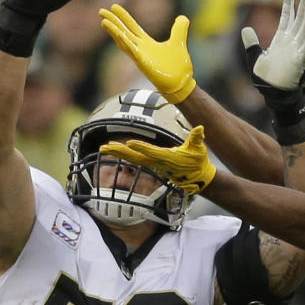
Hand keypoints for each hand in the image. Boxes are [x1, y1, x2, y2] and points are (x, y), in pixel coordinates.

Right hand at [99, 4, 195, 102]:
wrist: (181, 83)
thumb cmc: (178, 67)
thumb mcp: (179, 41)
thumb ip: (179, 29)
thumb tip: (182, 17)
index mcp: (146, 44)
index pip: (132, 27)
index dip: (123, 17)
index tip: (114, 6)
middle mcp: (140, 49)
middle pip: (123, 32)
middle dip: (113, 22)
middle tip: (101, 11)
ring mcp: (140, 57)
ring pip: (124, 42)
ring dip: (114, 32)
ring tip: (104, 22)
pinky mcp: (144, 64)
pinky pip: (133, 52)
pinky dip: (126, 43)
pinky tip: (119, 34)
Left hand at [101, 125, 215, 196]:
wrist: (197, 177)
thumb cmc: (198, 161)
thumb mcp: (199, 149)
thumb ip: (197, 138)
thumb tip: (200, 128)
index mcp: (168, 158)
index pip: (152, 152)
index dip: (142, 148)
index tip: (130, 143)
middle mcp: (158, 163)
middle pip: (135, 158)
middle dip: (121, 152)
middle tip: (106, 147)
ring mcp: (153, 165)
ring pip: (132, 159)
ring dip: (118, 153)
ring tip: (103, 148)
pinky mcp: (152, 164)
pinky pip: (134, 160)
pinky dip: (124, 154)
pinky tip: (114, 150)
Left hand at [241, 0, 304, 91]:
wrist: (271, 93)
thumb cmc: (266, 77)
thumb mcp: (255, 57)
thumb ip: (251, 44)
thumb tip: (245, 29)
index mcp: (281, 40)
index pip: (287, 17)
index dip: (289, 4)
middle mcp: (291, 43)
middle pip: (299, 20)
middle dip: (304, 6)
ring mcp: (296, 52)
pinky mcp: (299, 64)